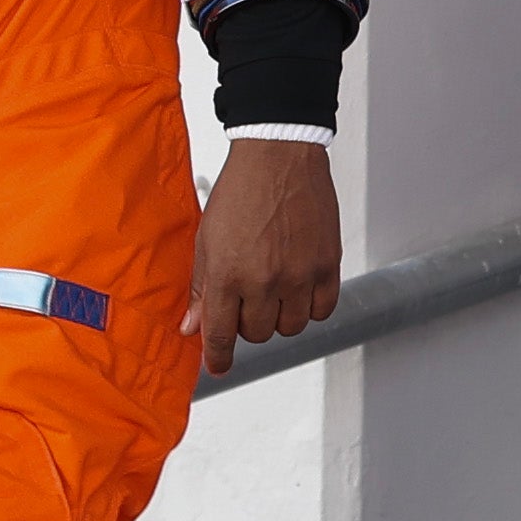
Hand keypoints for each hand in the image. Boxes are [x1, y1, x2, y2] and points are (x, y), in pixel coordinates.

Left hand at [194, 137, 342, 375]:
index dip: (219, 357)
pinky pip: (322, 309)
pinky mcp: (328, 265)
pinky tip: (300, 287)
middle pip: (258, 334)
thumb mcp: (207, 239)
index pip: (222, 335)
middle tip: (247, 298)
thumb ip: (202, 287)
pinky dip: (311, 306)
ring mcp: (300, 275)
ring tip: (275, 288)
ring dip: (280, 316)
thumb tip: (192, 326)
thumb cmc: (241, 191)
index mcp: (228, 275)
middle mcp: (265, 280)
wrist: (280, 155)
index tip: (219, 365)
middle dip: (249, 322)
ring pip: (291, 327)